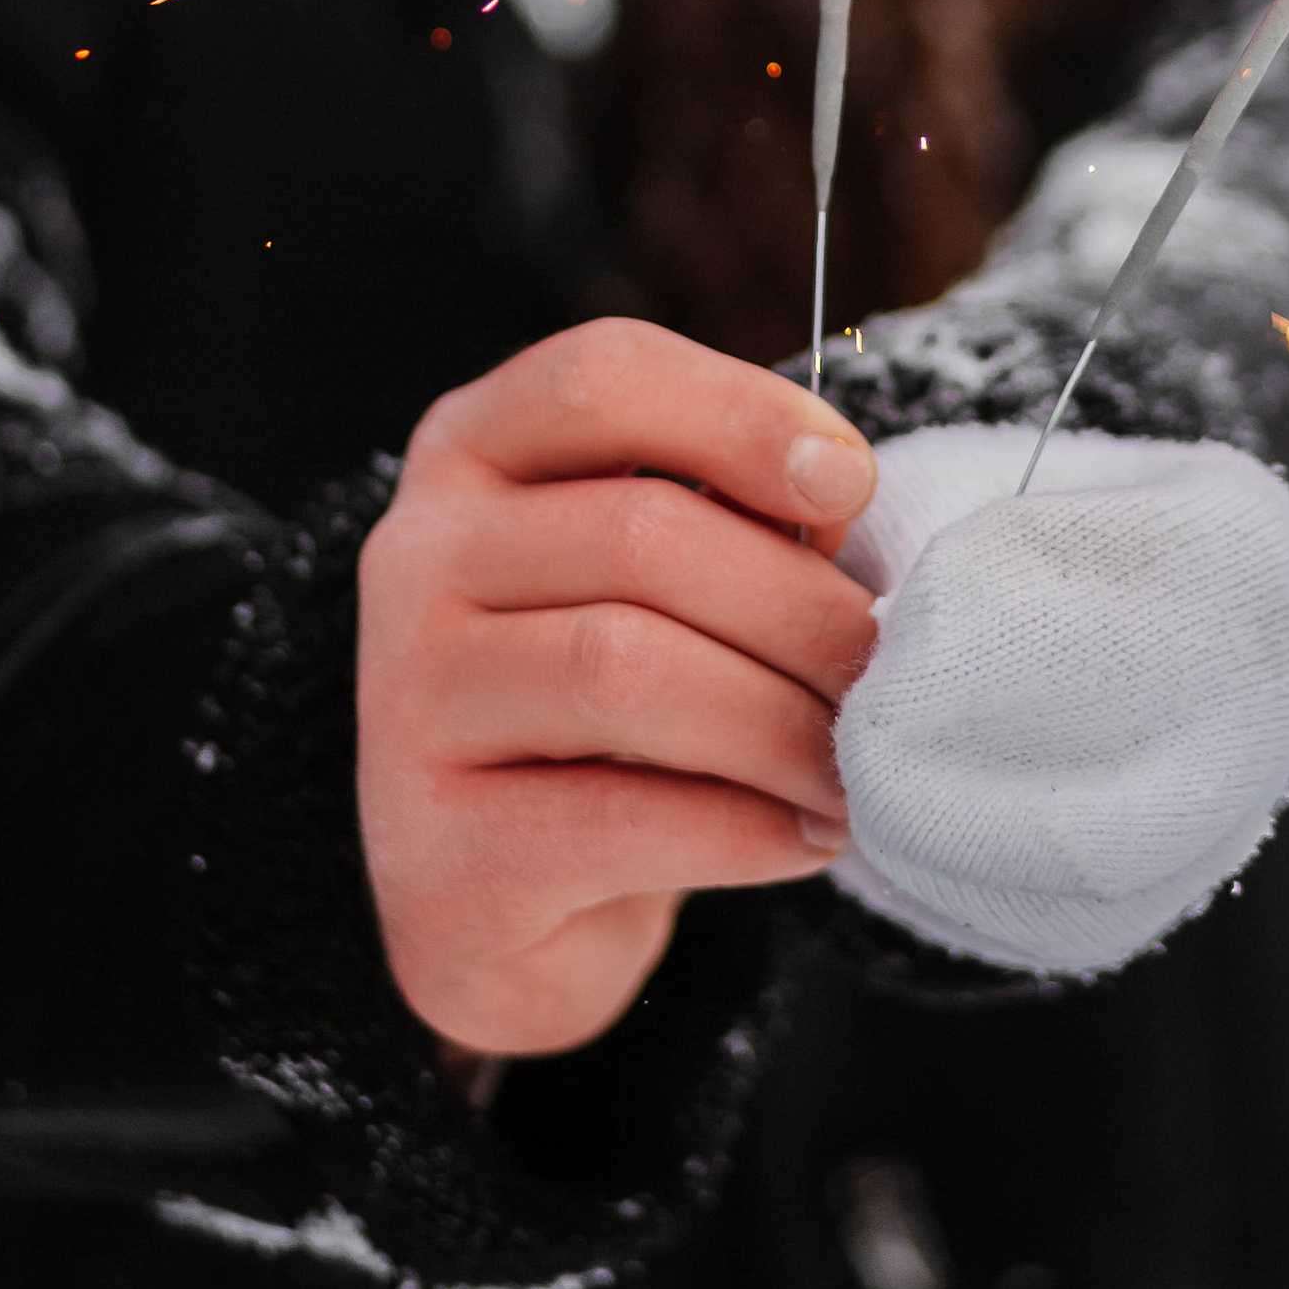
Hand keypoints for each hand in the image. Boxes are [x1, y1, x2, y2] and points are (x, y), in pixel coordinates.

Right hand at [356, 318, 877, 1057]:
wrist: (505, 913)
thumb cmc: (608, 713)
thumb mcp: (660, 584)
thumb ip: (732, 519)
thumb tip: (837, 495)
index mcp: (472, 451)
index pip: (600, 376)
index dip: (741, 414)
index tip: (851, 483)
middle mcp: (415, 556)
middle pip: (639, 533)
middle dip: (796, 606)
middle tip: (881, 669)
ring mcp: (407, 702)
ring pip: (624, 669)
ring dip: (778, 722)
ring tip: (850, 764)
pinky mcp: (439, 851)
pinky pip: (622, 819)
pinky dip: (748, 827)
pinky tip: (806, 834)